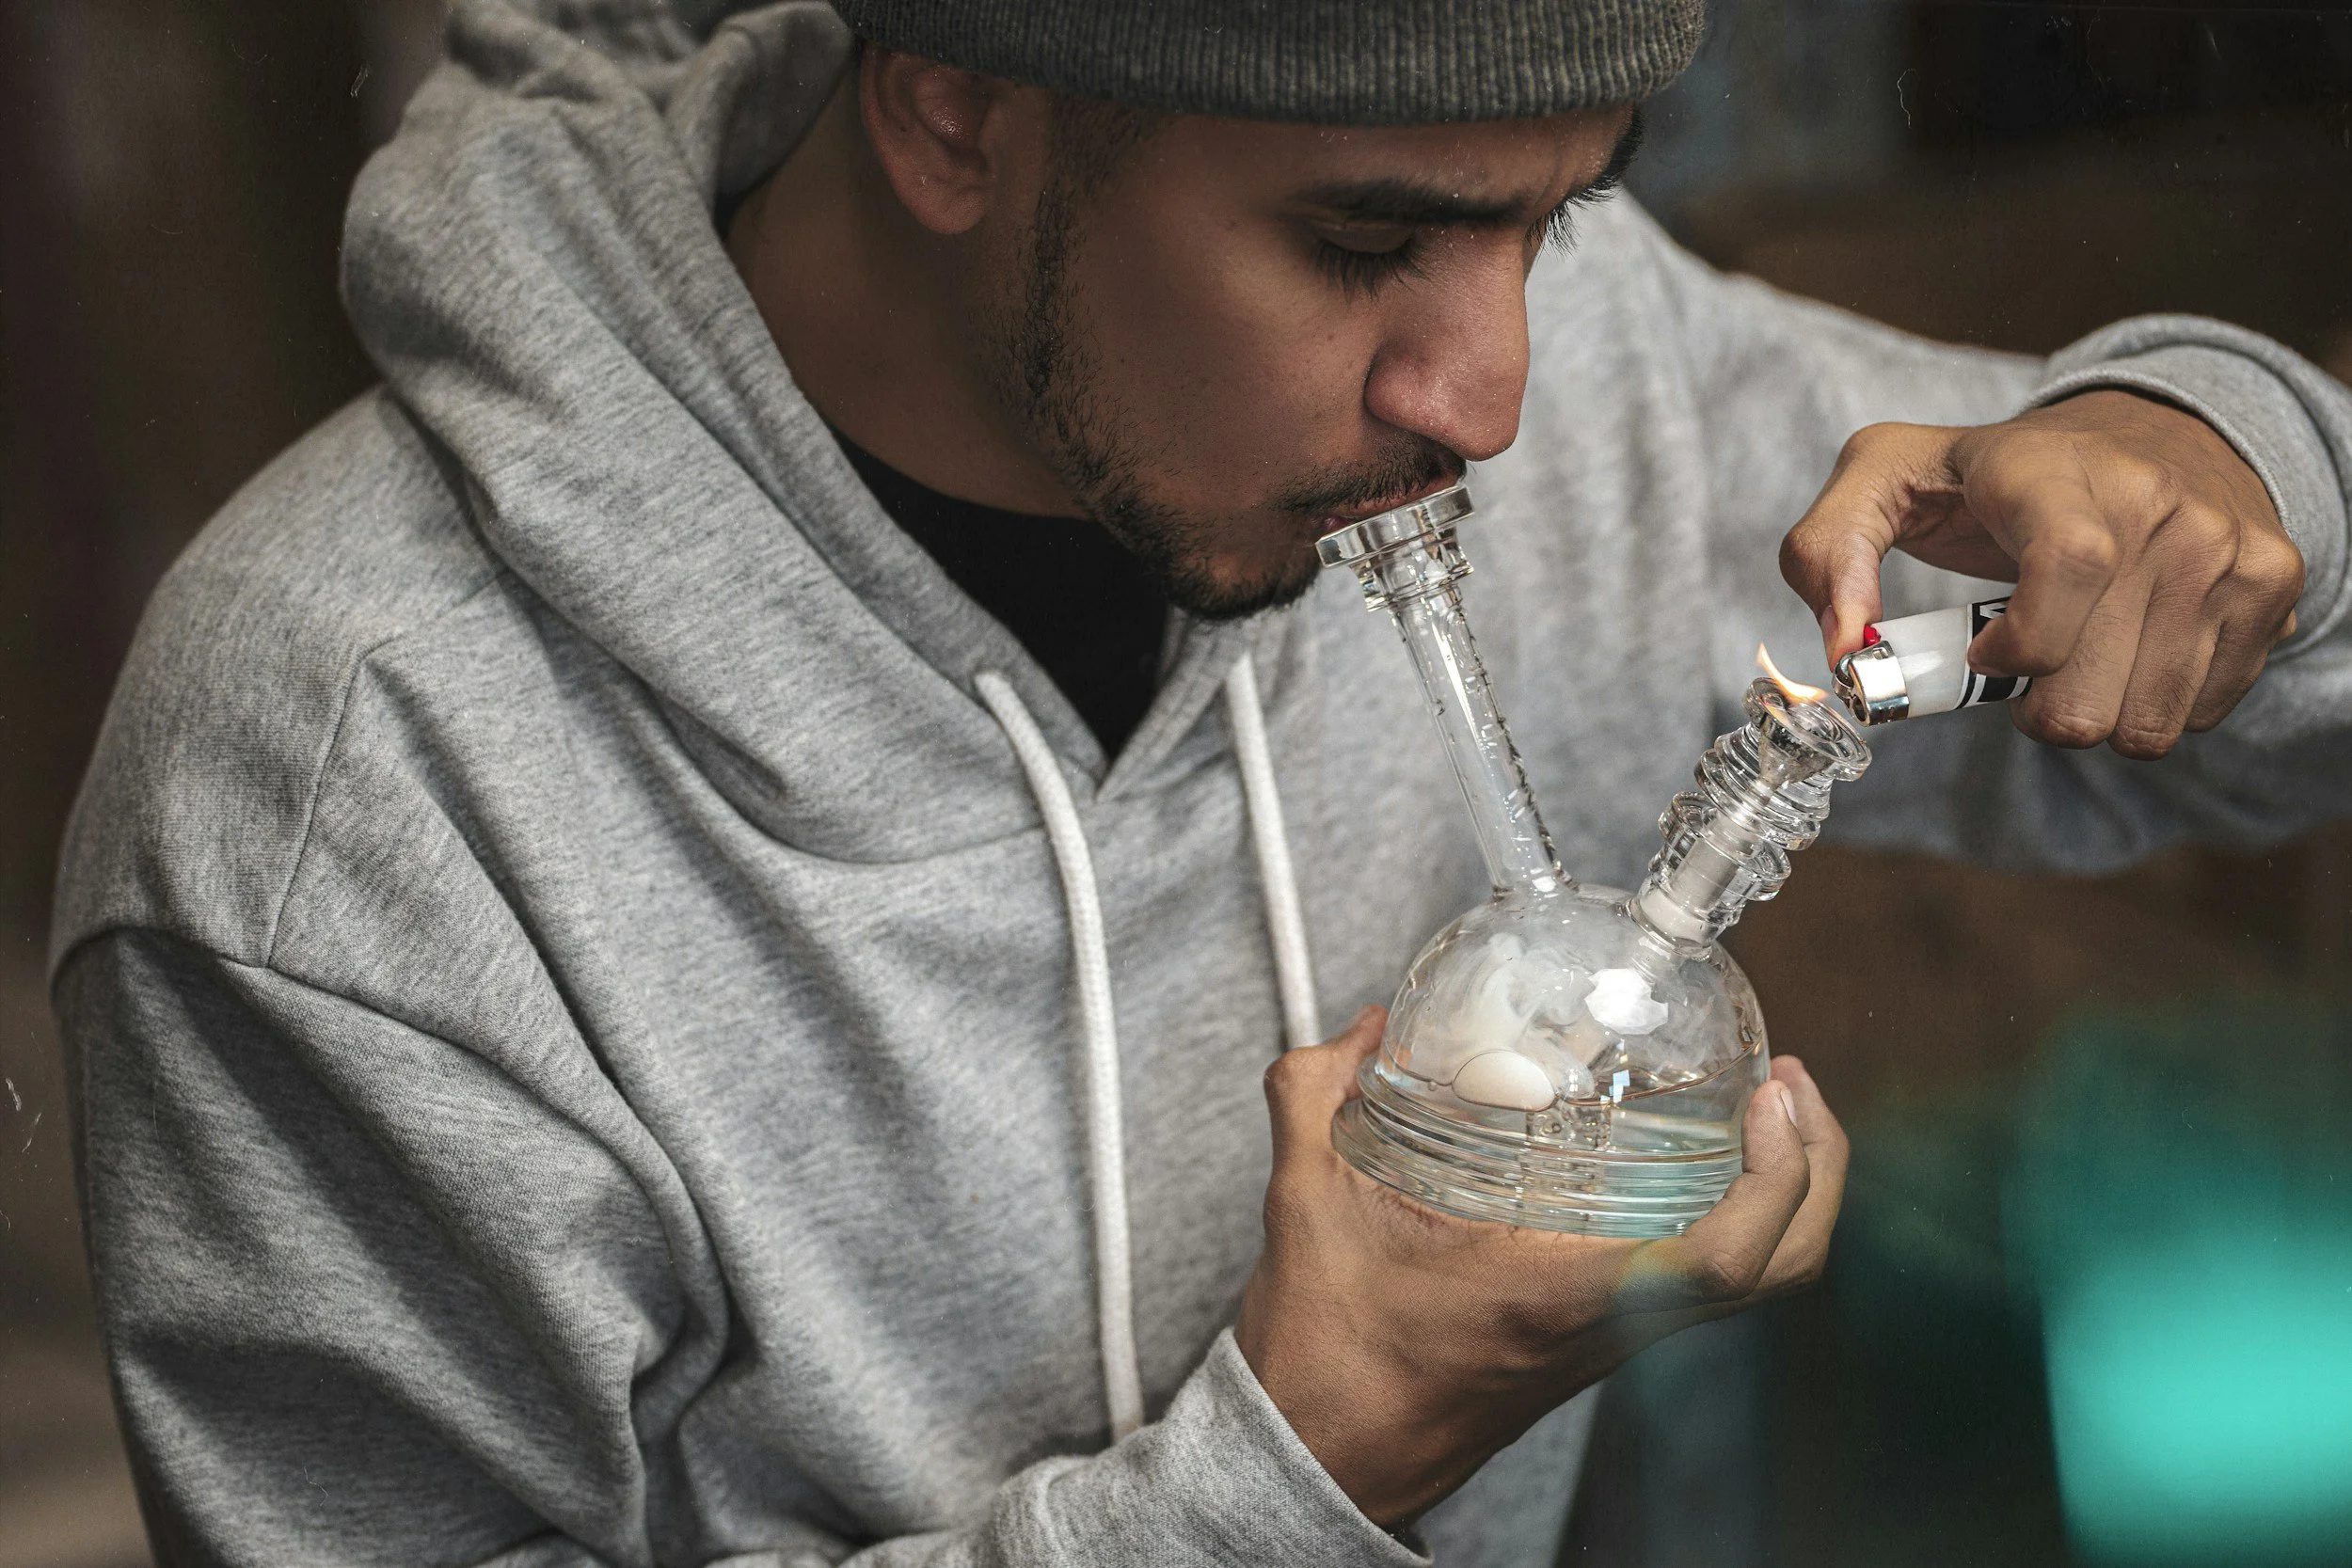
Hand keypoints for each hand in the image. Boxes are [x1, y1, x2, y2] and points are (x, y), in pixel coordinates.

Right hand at [1234, 1007, 1846, 1527]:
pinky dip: (1735, 1217)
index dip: (1777, 1177)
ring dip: (1786, 1193)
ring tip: (1764, 1108)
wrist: (1326, 1450)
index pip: (1723, 1261)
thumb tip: (1364, 1024)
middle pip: (1781, 1273)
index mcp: (1562, 1297)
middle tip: (1791, 1083)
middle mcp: (1609, 1326)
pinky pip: (1708, 1283)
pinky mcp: (1600, 1340)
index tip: (1772, 1097)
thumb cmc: (1328, 1354)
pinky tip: (1687, 1161)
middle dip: (1816, 1171)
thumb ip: (1314, 1094)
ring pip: (1756, 1284)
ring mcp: (1614, 1339)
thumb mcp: (1304, 1201)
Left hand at [1780, 390, 2302, 757]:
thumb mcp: (1885, 477)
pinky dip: (2151, 704)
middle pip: (2089, 693)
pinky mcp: (2272, 585)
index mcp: (2058, 471)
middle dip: (2034, 707)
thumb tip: (1843, 650)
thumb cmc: (1993, 474)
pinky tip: (2131, 647)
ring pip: (2146, 723)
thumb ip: (1826, 551)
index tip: (1984, 654)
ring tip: (2075, 654)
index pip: (2070, 568)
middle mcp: (2161, 502)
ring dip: (2093, 713)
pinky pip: (2199, 716)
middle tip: (2021, 660)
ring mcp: (2228, 546)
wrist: (2149, 430)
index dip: (2020, 646)